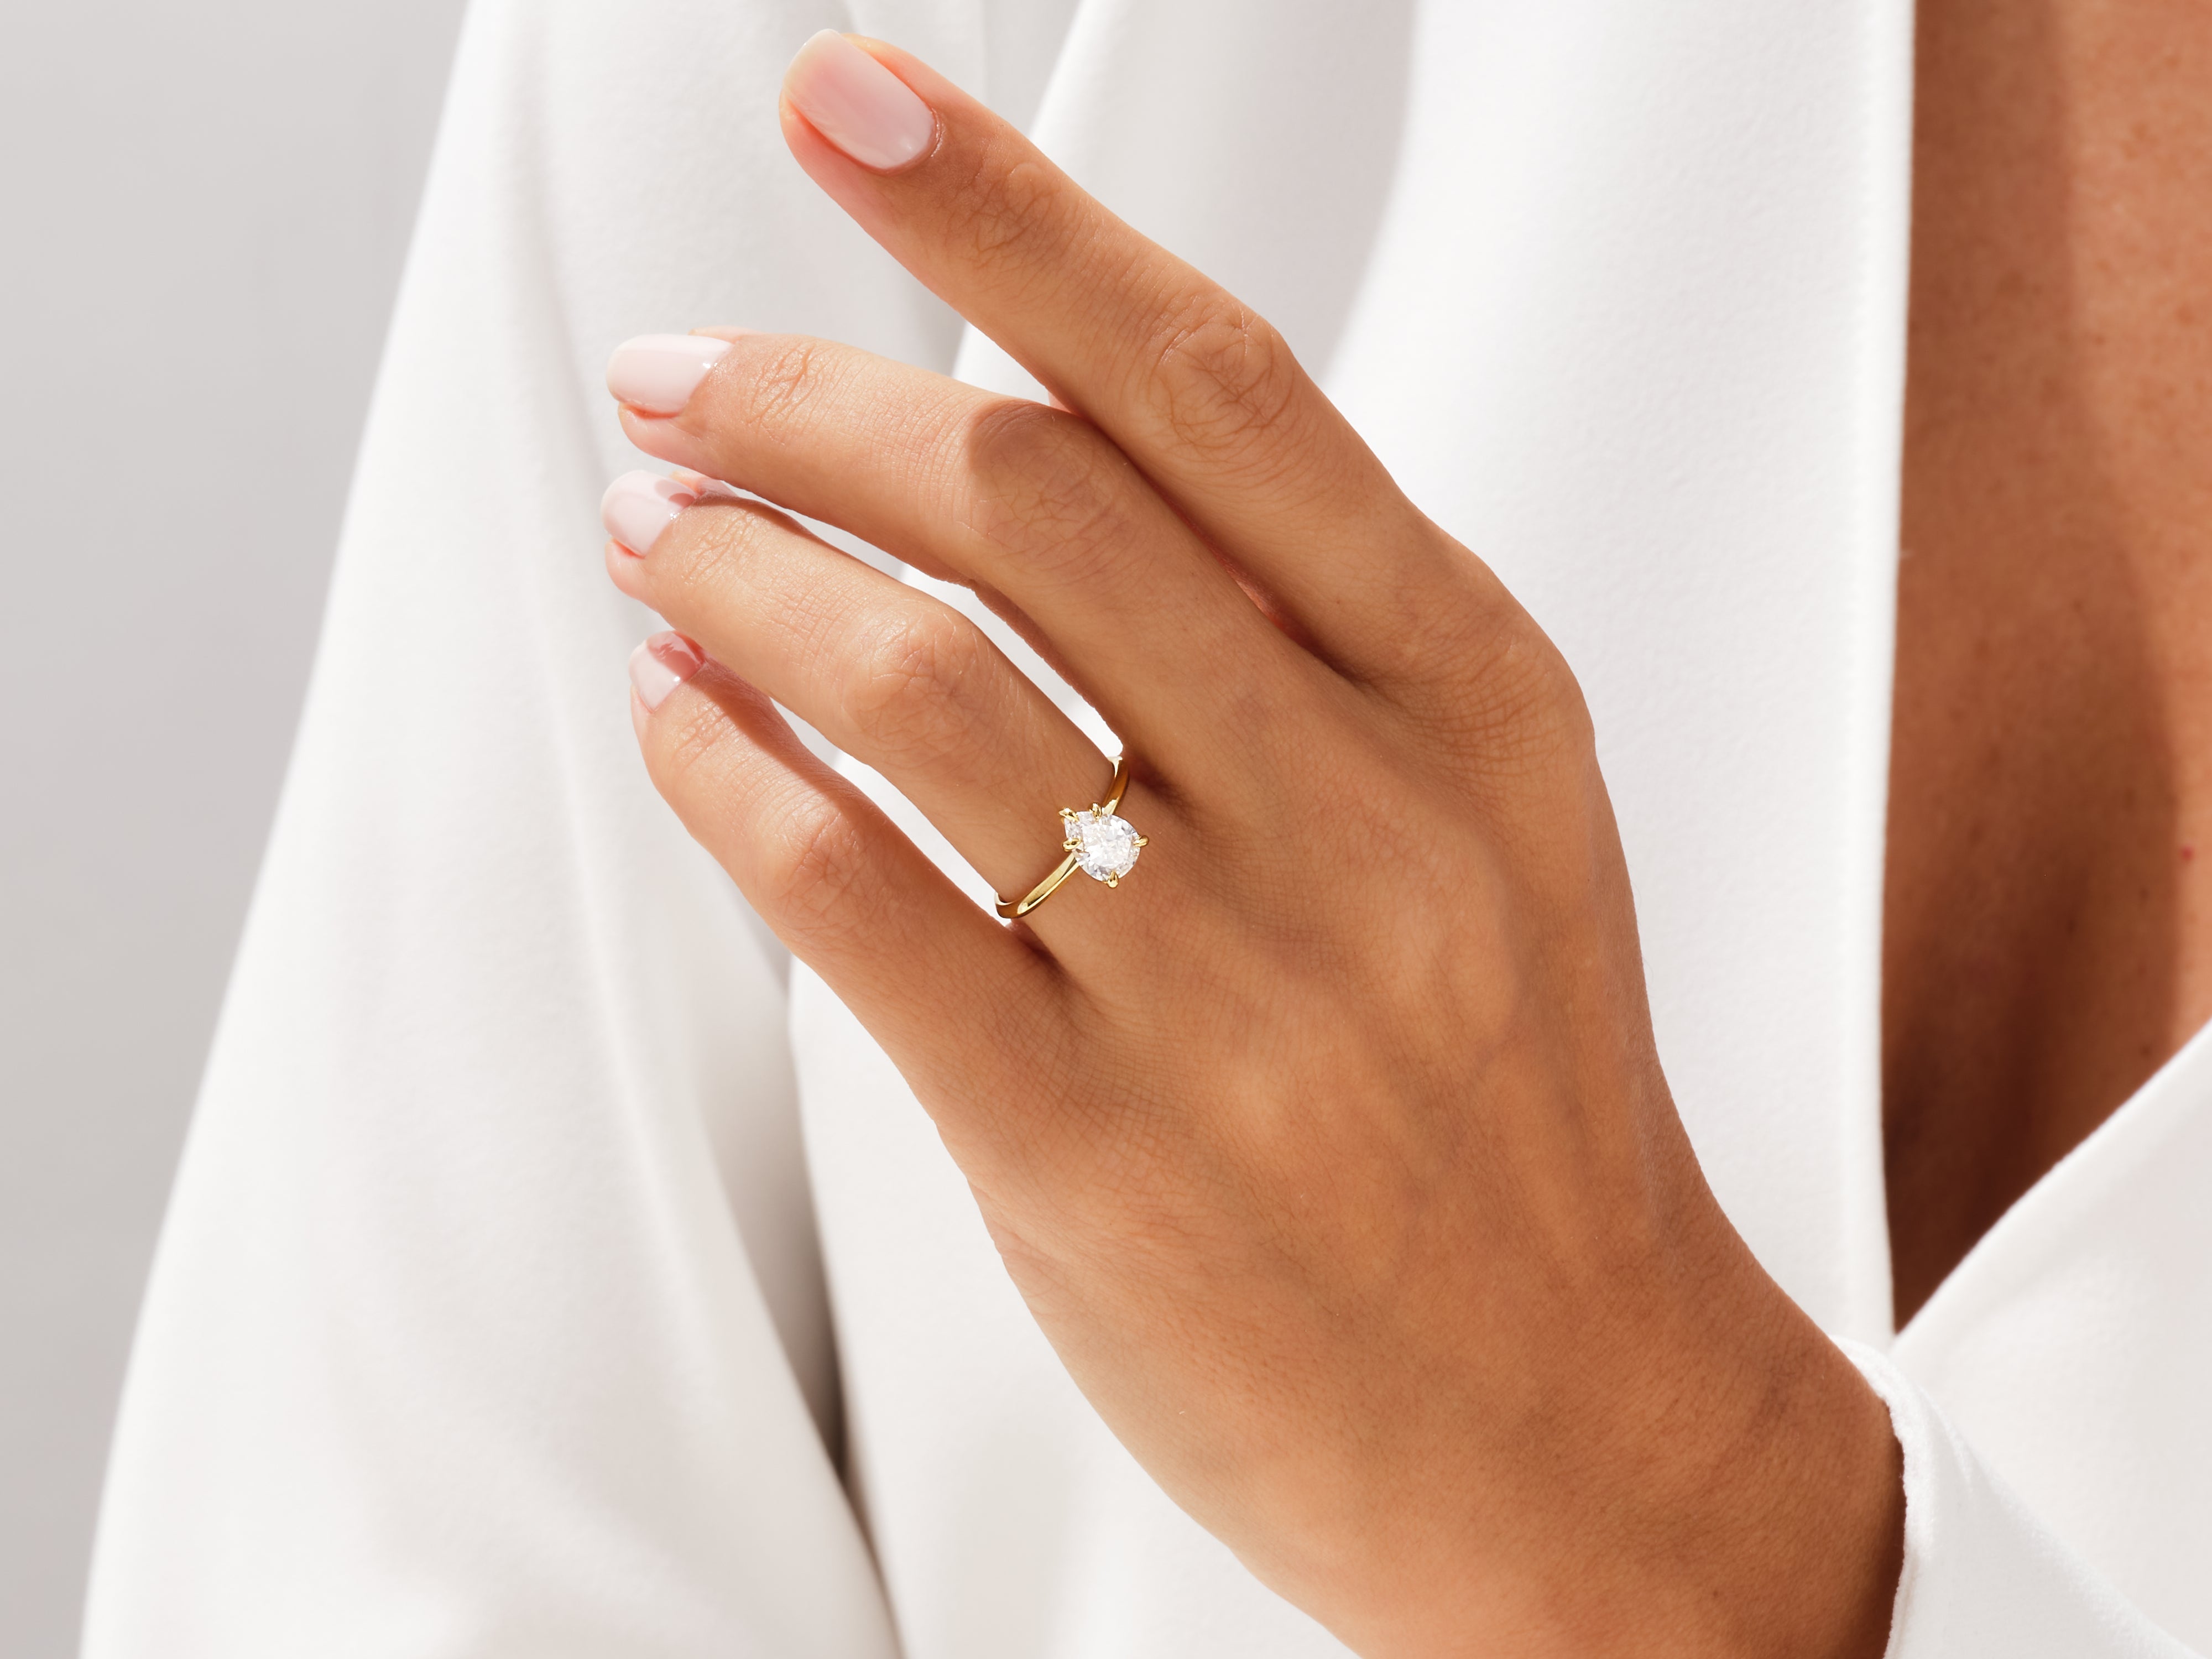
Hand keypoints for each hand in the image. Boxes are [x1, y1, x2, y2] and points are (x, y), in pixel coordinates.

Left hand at [600, 31, 1901, 1657]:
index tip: (849, 104)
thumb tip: (1025, 456)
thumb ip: (1296, 641)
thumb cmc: (1508, 1103)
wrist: (1576, 1419)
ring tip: (653, 533)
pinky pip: (862, 900)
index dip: (1007, 219)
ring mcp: (1233, 991)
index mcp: (1470, 700)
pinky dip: (733, 771)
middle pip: (1038, 502)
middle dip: (808, 399)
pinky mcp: (1098, 1152)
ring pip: (923, 684)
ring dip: (743, 574)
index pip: (1214, 389)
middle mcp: (1362, 819)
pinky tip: (683, 711)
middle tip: (677, 378)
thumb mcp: (1482, 822)